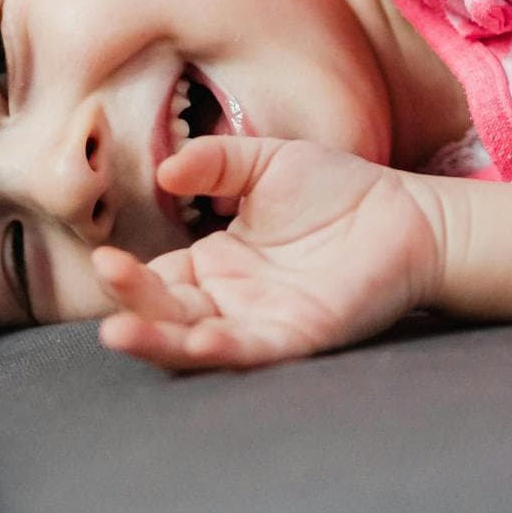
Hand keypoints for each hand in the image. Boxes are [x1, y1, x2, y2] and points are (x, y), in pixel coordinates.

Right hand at [94, 135, 440, 370]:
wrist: (408, 213)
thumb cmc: (338, 189)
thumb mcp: (266, 162)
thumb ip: (216, 163)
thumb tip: (165, 170)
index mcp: (215, 265)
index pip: (156, 280)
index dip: (128, 277)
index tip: (104, 261)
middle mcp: (229, 302)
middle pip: (166, 314)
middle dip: (131, 304)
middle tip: (107, 278)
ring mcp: (261, 323)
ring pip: (196, 343)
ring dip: (158, 342)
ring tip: (119, 333)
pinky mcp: (299, 336)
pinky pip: (252, 349)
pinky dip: (223, 350)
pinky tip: (199, 340)